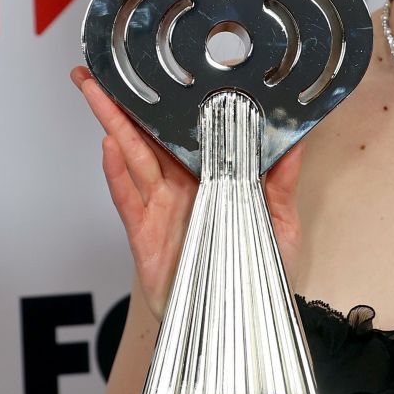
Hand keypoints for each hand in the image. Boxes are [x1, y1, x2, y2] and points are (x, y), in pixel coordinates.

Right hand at [72, 65, 308, 316]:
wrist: (239, 324)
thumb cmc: (256, 274)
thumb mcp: (281, 223)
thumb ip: (282, 182)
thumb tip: (295, 141)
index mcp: (213, 177)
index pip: (189, 131)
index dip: (172, 101)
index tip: (161, 69)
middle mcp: (182, 188)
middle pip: (149, 137)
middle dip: (123, 104)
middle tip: (103, 70)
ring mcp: (161, 210)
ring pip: (133, 158)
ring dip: (112, 126)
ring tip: (98, 93)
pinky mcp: (145, 237)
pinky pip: (128, 200)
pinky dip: (117, 174)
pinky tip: (109, 146)